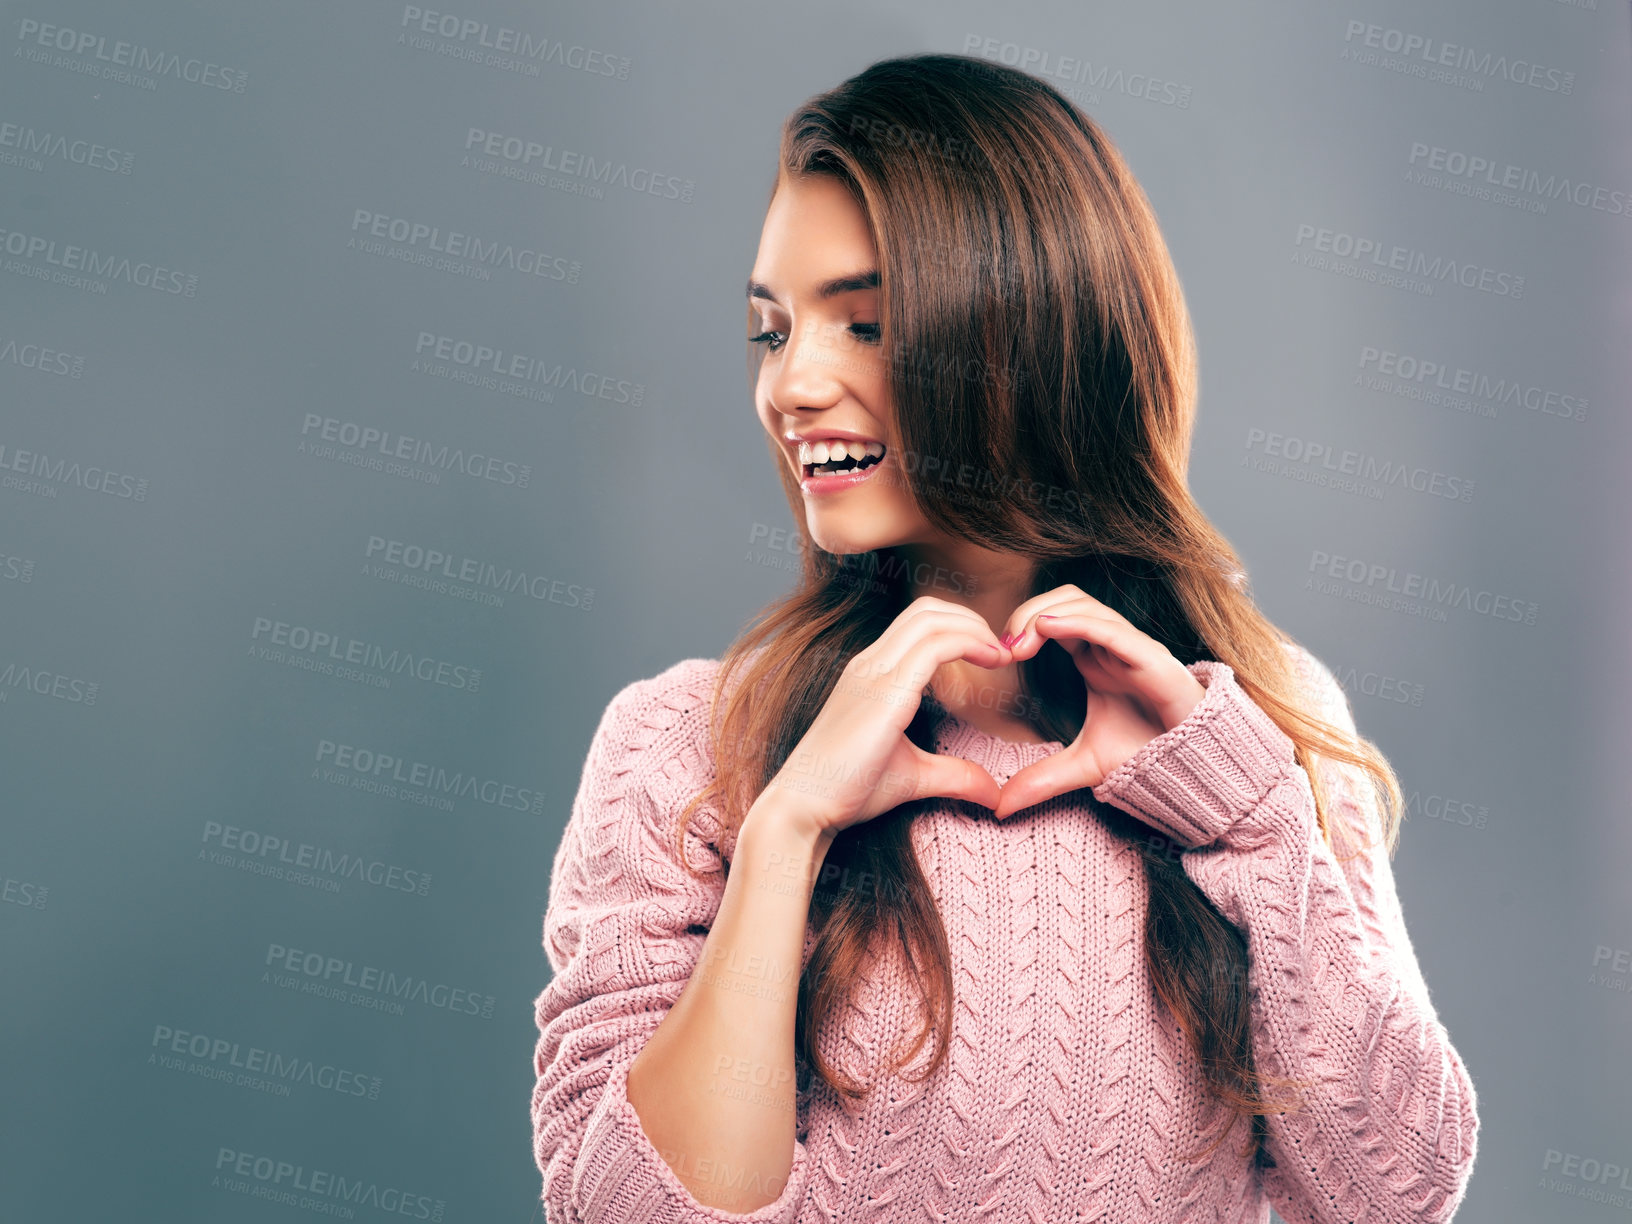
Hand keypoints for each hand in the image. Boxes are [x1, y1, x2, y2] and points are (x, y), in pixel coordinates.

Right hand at [756, 597, 1008, 842]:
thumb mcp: (914, 776)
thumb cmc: (848, 790)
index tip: (993, 656)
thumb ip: (954, 775)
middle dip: (971, 620)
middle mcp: (870, 663)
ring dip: (974, 628)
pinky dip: (970, 643)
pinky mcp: (884, 690)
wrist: (805, 804)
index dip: (961, 628)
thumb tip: (994, 794)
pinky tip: (992, 663)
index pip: (918, 623)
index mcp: (871, 673)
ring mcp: (874, 672)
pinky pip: (934, 647)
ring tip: (1000, 655)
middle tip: (1002, 650)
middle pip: (927, 610)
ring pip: (931, 619)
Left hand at [990, 584, 1205, 820]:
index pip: (1055, 618)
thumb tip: (1000, 806)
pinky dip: (1076, 622)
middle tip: (1005, 646)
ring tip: (1020, 643)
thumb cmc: (1149, 754)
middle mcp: (1112, 646)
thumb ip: (1042, 779)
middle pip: (1066, 599)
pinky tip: (1047, 628)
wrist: (1196, 768)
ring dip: (1045, 614)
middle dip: (1028, 611)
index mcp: (1095, 658)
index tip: (998, 654)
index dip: (1024, 624)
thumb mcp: (1084, 767)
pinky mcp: (1150, 658)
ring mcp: (1132, 648)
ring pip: (1085, 605)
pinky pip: (1110, 628)